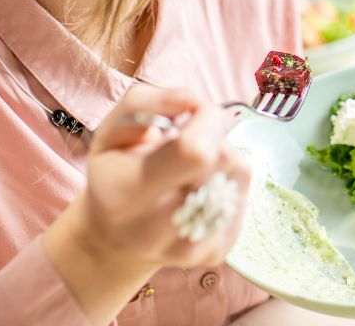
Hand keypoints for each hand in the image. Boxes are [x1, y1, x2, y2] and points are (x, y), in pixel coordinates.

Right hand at [43, 83, 250, 324]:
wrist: (114, 238)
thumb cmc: (114, 174)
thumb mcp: (110, 129)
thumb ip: (147, 102)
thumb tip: (196, 101)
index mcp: (129, 193)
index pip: (195, 152)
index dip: (206, 120)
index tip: (192, 113)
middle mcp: (159, 228)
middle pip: (223, 160)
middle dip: (213, 135)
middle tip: (188, 141)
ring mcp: (191, 248)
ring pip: (239, 174)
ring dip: (223, 157)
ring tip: (192, 167)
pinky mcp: (215, 254)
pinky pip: (244, 196)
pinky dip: (228, 182)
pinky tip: (201, 188)